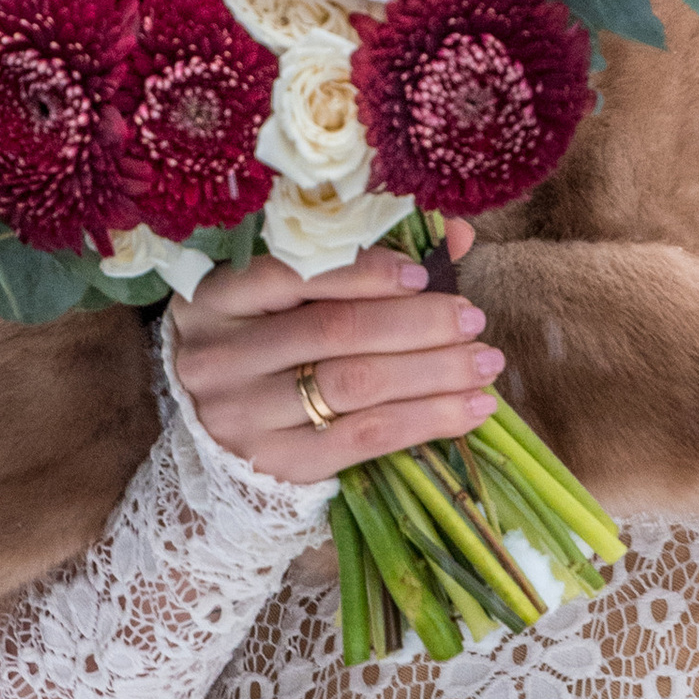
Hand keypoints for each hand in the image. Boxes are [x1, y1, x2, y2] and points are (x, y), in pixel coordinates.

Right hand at [167, 220, 491, 483]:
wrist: (216, 435)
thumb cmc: (265, 345)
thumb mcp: (292, 299)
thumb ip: (364, 262)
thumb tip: (456, 235)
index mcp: (213, 299)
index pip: (292, 277)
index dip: (365, 272)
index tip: (424, 274)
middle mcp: (217, 358)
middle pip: (335, 332)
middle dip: (417, 323)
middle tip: (473, 320)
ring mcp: (241, 416)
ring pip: (355, 385)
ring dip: (433, 373)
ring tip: (485, 364)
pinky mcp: (275, 464)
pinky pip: (363, 439)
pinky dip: (426, 421)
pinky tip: (471, 410)